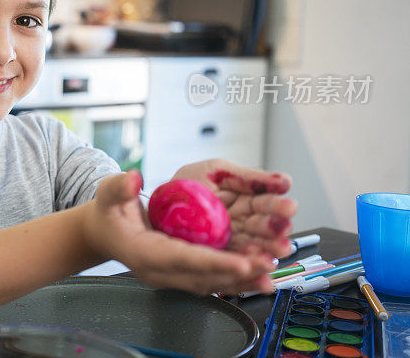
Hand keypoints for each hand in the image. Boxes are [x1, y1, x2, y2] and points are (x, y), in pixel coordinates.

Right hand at [82, 171, 275, 295]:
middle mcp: (160, 271)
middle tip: (268, 266)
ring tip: (271, 273)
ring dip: (242, 280)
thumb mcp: (109, 194)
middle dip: (237, 273)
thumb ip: (119, 187)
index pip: (182, 260)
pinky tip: (258, 274)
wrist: (104, 233)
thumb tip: (134, 179)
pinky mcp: (182, 275)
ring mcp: (171, 277)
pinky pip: (212, 280)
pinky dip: (235, 279)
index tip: (241, 262)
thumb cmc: (108, 213)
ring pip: (211, 283)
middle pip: (203, 277)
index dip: (213, 262)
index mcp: (143, 253)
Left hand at [170, 159, 297, 258]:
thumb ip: (248, 177)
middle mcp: (239, 221)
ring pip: (253, 247)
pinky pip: (234, 263)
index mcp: (242, 198)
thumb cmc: (183, 185)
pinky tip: (260, 267)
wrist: (150, 207)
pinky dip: (249, 266)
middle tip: (285, 231)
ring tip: (278, 250)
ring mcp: (229, 241)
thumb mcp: (214, 171)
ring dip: (268, 250)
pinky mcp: (217, 258)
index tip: (289, 207)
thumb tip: (285, 181)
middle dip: (276, 230)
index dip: (278, 206)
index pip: (265, 203)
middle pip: (263, 228)